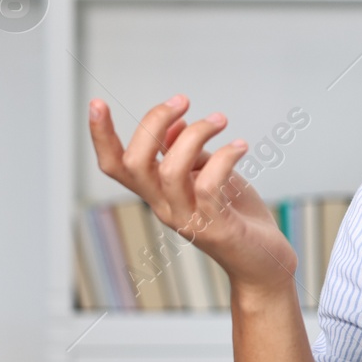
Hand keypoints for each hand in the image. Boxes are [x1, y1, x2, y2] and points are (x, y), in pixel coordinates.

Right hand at [87, 94, 297, 295]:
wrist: (265, 261)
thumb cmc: (237, 215)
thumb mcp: (210, 176)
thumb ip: (188, 154)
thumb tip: (173, 124)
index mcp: (158, 193)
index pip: (115, 166)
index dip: (100, 136)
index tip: (97, 103)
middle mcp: (165, 207)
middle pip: (134, 164)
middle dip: (153, 122)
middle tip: (183, 100)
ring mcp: (188, 220)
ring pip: (171, 171)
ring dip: (195, 134)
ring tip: (221, 120)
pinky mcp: (216, 228)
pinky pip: (208, 186)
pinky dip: (224, 158)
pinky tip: (241, 147)